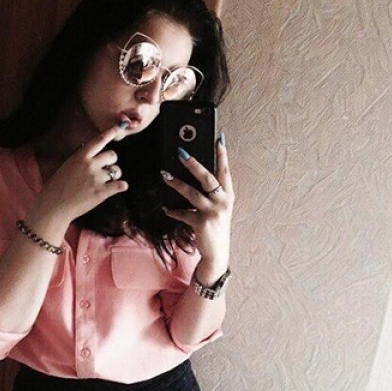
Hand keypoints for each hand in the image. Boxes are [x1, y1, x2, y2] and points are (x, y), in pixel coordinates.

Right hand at [36, 123, 128, 221]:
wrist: (54, 206)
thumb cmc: (58, 187)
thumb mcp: (67, 166)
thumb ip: (81, 160)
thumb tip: (94, 156)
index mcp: (80, 156)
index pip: (99, 140)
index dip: (110, 132)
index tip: (118, 127)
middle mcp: (90, 165)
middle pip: (112, 155)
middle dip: (111, 161)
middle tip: (106, 169)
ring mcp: (96, 178)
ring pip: (117, 171)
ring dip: (114, 175)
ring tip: (106, 182)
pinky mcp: (102, 192)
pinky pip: (121, 185)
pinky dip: (122, 186)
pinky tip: (118, 187)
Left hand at [161, 134, 233, 282]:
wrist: (217, 253)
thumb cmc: (215, 226)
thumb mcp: (218, 207)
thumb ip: (211, 192)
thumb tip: (194, 172)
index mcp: (228, 195)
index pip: (225, 170)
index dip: (222, 154)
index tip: (218, 137)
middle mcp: (223, 201)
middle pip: (208, 177)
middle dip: (194, 163)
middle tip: (181, 151)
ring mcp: (213, 212)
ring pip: (192, 193)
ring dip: (176, 183)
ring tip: (164, 174)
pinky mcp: (201, 223)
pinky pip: (183, 213)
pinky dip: (173, 211)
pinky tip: (165, 208)